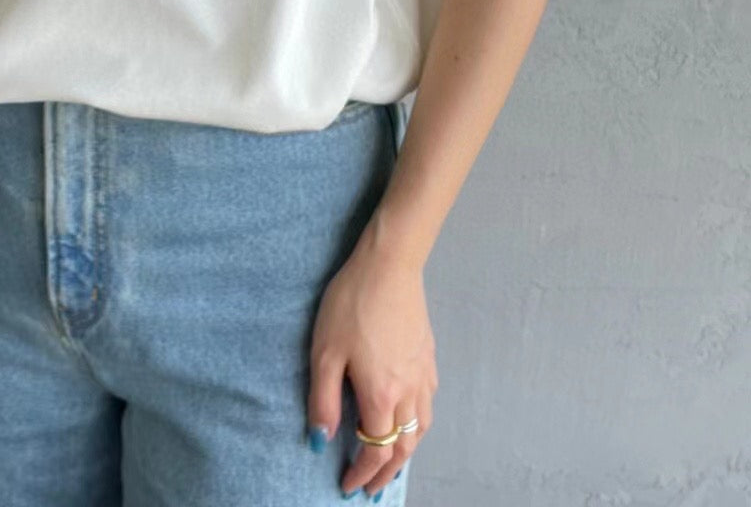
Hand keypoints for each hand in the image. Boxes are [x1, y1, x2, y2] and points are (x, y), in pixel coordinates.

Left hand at [307, 226, 436, 496]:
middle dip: (387, 473)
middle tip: (372, 488)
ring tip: (391, 461)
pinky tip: (408, 417)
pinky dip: (418, 424)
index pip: (376, 450)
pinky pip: (428, 404)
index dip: (362, 472)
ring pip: (421, 429)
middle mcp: (409, 391)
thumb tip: (321, 440)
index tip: (348, 486)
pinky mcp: (428, 355)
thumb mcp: (324, 351)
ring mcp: (423, 373)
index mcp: (381, 394)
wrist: (389, 265)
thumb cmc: (352, 304)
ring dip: (406, 452)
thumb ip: (323, 399)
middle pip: (403, 447)